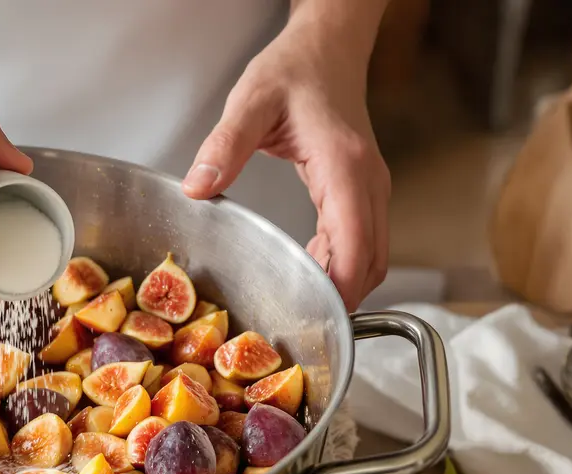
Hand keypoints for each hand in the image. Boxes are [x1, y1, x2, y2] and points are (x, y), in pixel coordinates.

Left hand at [182, 16, 389, 310]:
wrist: (327, 48)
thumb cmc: (295, 69)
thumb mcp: (250, 101)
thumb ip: (224, 145)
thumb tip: (199, 187)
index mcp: (344, 168)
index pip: (355, 245)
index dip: (341, 290)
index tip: (319, 321)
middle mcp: (367, 183)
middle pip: (370, 261)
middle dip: (342, 300)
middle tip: (301, 328)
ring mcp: (369, 188)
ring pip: (372, 256)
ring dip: (344, 284)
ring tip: (302, 306)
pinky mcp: (361, 191)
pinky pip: (361, 241)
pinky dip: (342, 264)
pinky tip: (310, 269)